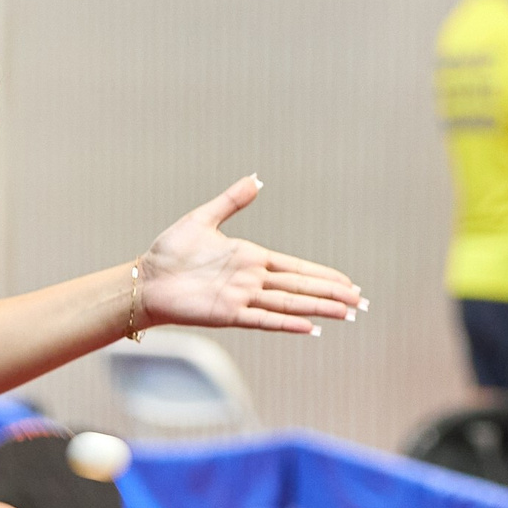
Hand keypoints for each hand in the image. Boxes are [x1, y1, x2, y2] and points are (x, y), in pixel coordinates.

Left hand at [139, 175, 362, 334]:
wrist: (145, 279)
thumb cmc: (170, 251)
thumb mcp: (202, 219)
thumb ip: (231, 201)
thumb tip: (256, 179)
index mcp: (252, 258)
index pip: (297, 268)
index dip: (324, 275)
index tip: (349, 283)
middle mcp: (252, 280)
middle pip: (301, 288)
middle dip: (332, 295)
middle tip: (361, 304)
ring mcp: (242, 298)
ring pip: (289, 304)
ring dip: (318, 309)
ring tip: (346, 315)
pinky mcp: (228, 313)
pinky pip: (263, 319)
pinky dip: (286, 324)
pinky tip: (310, 328)